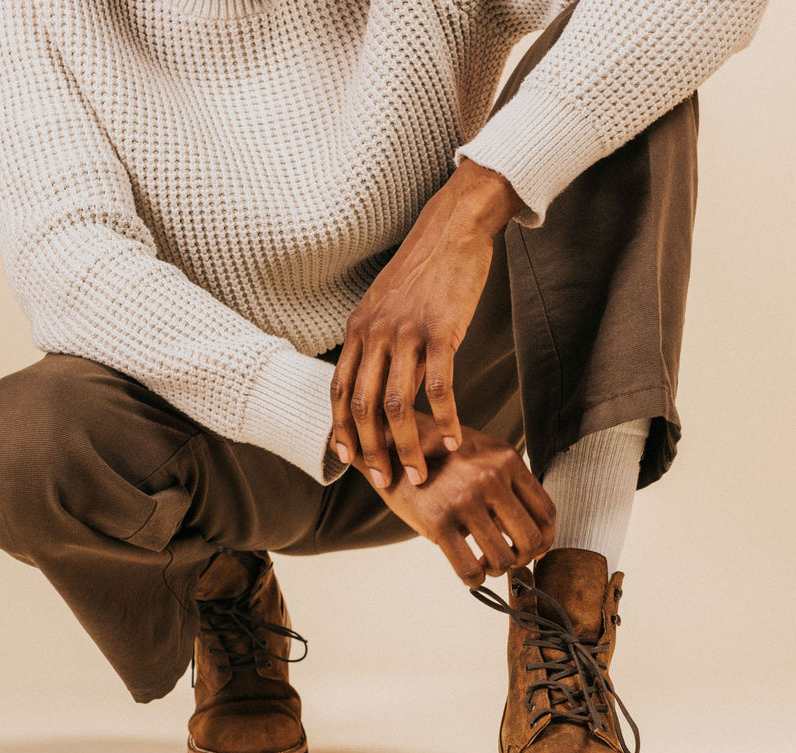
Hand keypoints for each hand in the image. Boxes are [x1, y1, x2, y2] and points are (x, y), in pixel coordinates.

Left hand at [330, 159, 524, 489]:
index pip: (339, 392)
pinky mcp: (441, 332)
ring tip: (419, 472)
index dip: (341, 431)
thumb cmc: (422, 271)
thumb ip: (376, 342)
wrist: (452, 228)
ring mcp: (407, 333)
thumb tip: (377, 382)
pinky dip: (446, 419)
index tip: (350, 462)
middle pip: (363, 407)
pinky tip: (455, 438)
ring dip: (408, 446)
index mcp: (358, 330)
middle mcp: (375, 334)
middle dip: (372, 451)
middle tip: (385, 480)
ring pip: (397, 405)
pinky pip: (439, 387)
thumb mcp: (385, 304)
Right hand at [351, 413, 555, 587]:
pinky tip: (469, 573)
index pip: (546, 511)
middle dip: (523, 558)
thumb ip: (507, 483)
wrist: (391, 447)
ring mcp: (464, 499)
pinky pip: (470, 568)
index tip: (537, 550)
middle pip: (531, 539)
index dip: (546, 538)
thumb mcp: (480, 454)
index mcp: (506, 459)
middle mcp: (490, 477)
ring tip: (484, 563)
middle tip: (509, 560)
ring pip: (503, 558)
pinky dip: (474, 580)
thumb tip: (533, 534)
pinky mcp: (438, 521)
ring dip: (497, 569)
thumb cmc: (438, 456)